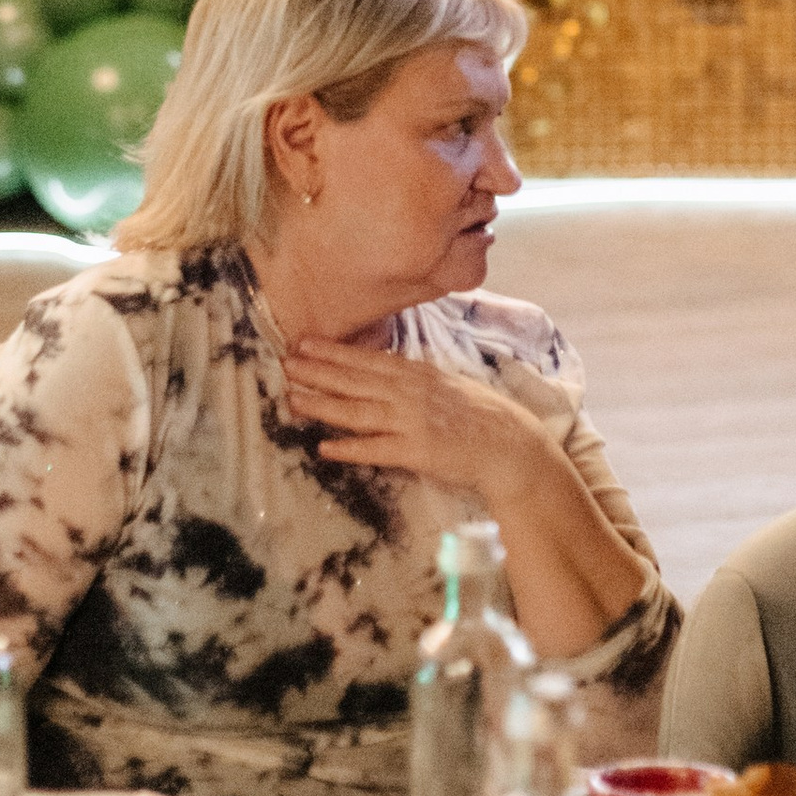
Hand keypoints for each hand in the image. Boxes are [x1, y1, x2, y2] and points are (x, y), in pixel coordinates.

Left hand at [278, 340, 547, 501]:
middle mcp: (411, 393)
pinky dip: (350, 448)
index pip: (368, 360)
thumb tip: (382, 374)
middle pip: (355, 381)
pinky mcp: (416, 451)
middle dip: (318, 372)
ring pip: (358, 411)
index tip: (305, 344)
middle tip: (286, 364)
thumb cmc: (479, 415)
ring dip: (323, 405)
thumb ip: (414, 380)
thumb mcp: (446, 384)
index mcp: (418, 374)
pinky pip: (376, 450)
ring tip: (293, 400)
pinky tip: (325, 448)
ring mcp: (412, 421)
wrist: (509, 444)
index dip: (334, 352)